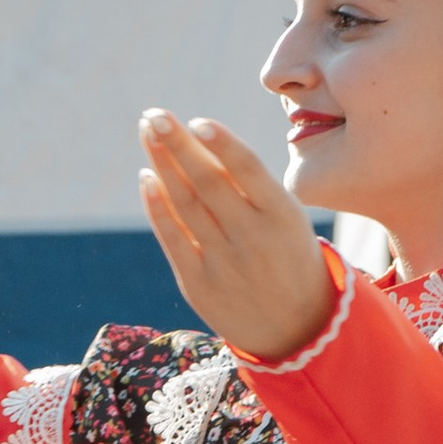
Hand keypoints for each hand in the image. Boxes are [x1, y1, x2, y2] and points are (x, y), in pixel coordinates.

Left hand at [137, 112, 334, 362]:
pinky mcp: (198, 284)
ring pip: (186, 205)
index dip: (223, 144)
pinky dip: (157, 206)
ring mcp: (223, 263)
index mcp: (283, 216)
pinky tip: (146, 177)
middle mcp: (252, 238)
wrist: (296, 328)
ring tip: (148, 131)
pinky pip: (173, 238)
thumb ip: (250, 187)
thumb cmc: (288, 256)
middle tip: (154, 114)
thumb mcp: (288, 220)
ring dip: (162, 164)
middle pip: (207, 182)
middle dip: (177, 144)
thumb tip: (195, 142)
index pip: (249, 171)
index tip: (198, 120)